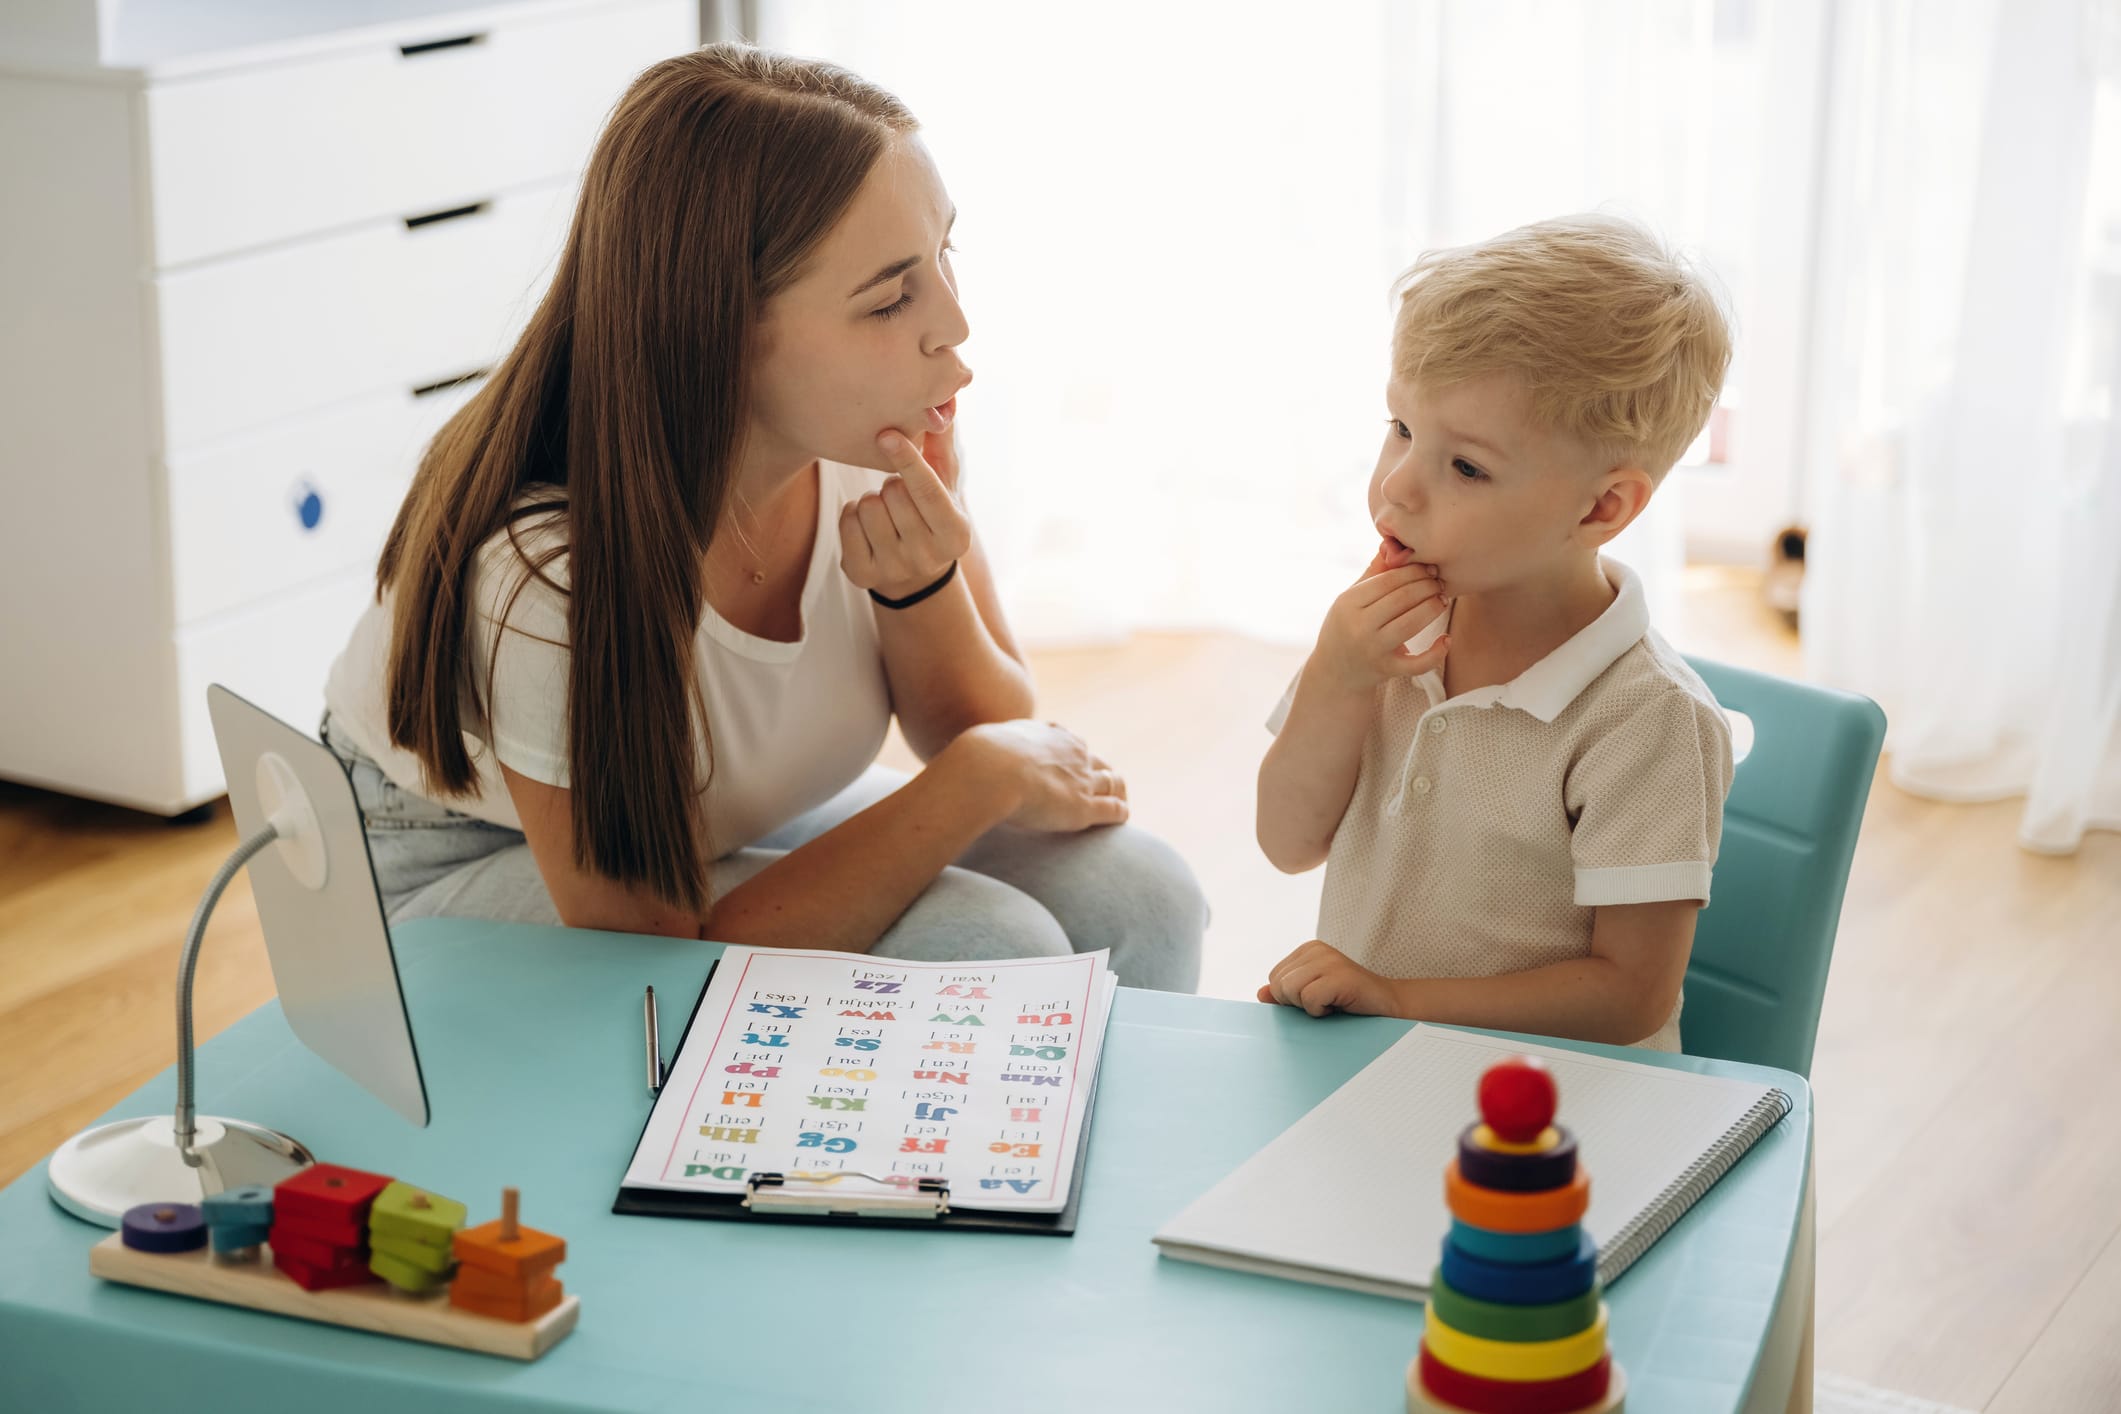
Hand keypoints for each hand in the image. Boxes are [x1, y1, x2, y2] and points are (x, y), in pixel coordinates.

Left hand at [842, 427, 972, 599]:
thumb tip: (943, 401)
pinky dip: (852, 515)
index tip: (886, 434)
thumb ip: (943, 445)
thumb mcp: (947, 483)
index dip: (907, 459)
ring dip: (872, 499)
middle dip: (892, 484)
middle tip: (901, 495)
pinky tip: (868, 525)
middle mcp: (928, 557)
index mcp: (956, 534)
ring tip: (886, 511)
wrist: (915, 573)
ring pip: (867, 506)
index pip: (927, 491)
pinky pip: (846, 522)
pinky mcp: (863, 575)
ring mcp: (895, 569)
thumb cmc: (932, 513)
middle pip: (892, 494)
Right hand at [949, 720, 1128, 831]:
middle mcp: (1071, 753)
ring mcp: (1080, 779)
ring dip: (1117, 792)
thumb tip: (956, 766)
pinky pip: (1114, 809)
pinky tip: (1121, 818)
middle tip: (1102, 786)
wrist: (987, 770)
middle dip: (1101, 773)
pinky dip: (1120, 813)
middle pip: (1097, 761)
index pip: (1072, 743)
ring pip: (1113, 782)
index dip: (1076, 757)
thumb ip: (980, 755)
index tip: (1075, 765)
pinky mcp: (1083, 806)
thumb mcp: (981, 747)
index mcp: (1049, 736)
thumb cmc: (977, 760)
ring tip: (1118, 802)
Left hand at [1257, 940, 1403, 1016]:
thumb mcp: (1312, 995)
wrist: (1389, 1006)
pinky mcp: (1339, 976)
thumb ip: (1286, 994)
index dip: (1291, 998)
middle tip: (1326, 1001)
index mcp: (1308, 950)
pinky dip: (1321, 1011)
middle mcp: (1317, 950)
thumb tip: (1260, 994)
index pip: (1274, 978)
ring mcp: (1329, 960)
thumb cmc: (1349, 1002)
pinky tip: (1339, 1006)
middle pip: (1279, 985)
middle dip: (1297, 1003)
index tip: (1318, 997)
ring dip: (1310, 1007)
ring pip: (1290, 991)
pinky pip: (1309, 999)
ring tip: (1332, 1002)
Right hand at [1308, 541, 1450, 696]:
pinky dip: (1435, 653)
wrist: (1334, 671)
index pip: (1388, 581)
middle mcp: (1359, 626)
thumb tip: (1392, 544)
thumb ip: (1373, 573)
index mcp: (1348, 603)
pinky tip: (1446, 640)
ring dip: (1433, 608)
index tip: (1429, 568)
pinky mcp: (1386, 669)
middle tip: (1440, 582)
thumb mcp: (1351, 599)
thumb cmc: (1346, 627)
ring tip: (1442, 599)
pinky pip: (1416, 663)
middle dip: (1427, 587)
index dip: (1413, 571)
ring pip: (1411, 624)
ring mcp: (1373, 650)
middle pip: (1402, 599)